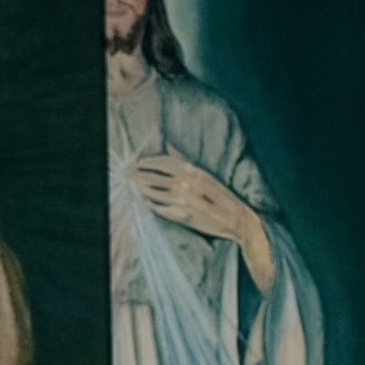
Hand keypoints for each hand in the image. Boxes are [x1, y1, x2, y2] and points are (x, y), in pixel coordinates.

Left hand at [130, 150, 273, 287]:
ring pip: (157, 193)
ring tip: (133, 187)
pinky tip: (145, 203)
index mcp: (194, 172)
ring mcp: (186, 201)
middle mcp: (189, 184)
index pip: (165, 162)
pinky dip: (152, 205)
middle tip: (127, 174)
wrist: (237, 220)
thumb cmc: (221, 197)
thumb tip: (168, 143)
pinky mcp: (186, 216)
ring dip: (143, 190)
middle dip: (139, 175)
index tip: (137, 162)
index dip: (148, 162)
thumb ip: (183, 160)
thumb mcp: (204, 175)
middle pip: (157, 177)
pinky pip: (163, 209)